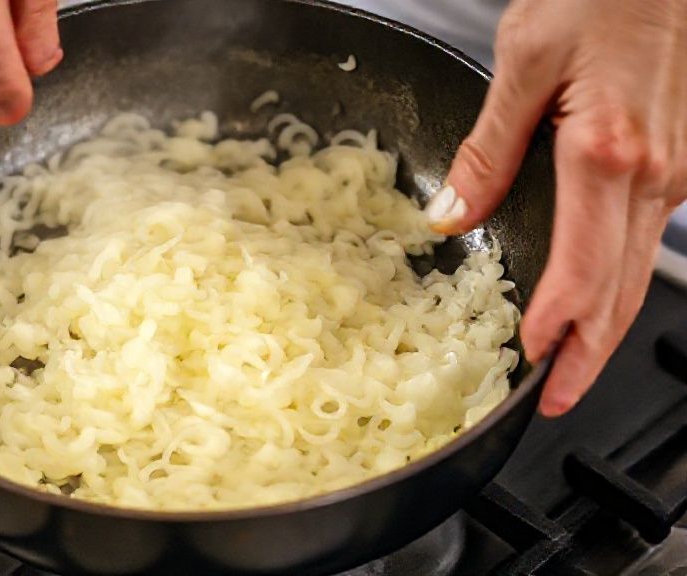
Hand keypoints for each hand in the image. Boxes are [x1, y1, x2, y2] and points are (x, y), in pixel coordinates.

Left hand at [425, 0, 686, 416]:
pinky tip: (590, 300)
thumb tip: (454, 213)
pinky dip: (615, 283)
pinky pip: (642, 242)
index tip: (529, 363)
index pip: (583, 268)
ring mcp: (673, 173)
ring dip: (604, 328)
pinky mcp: (674, 165)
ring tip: (568, 367)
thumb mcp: (523, 63)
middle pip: (622, 290)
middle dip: (588, 356)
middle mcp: (653, 174)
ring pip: (636, 272)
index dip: (556, 326)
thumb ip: (488, 146)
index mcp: (607, 154)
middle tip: (554, 401)